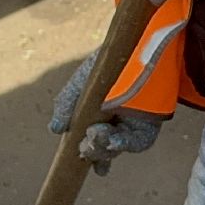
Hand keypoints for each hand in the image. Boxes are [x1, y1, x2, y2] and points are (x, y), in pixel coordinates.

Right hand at [49, 52, 162, 175]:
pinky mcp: (149, 124)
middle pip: (103, 150)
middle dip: (92, 152)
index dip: (86, 154)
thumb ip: (66, 104)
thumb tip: (55, 129)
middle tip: (84, 146)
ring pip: (117, 148)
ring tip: (95, 133)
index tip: (76, 159)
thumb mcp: (81, 82)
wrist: (136, 45)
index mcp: (98, 118)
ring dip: (104, 148)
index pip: (92, 143)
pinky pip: (138, 142)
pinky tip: (113, 139)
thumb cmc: (107, 63)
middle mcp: (116, 125)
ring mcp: (133, 126)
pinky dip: (124, 144)